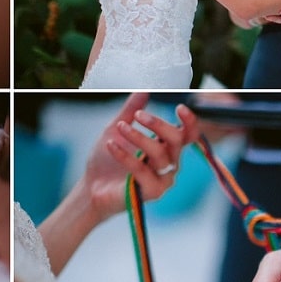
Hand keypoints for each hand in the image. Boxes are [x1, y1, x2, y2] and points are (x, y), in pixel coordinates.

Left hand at [76, 93, 198, 223]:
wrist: (91, 186)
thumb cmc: (106, 159)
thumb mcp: (116, 129)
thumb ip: (130, 111)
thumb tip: (144, 90)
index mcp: (167, 147)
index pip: (188, 135)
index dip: (189, 122)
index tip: (179, 107)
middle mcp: (170, 162)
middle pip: (177, 141)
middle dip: (159, 125)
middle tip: (139, 114)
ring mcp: (163, 179)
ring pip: (160, 155)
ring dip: (138, 138)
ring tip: (120, 127)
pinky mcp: (152, 192)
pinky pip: (142, 171)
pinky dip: (125, 156)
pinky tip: (110, 145)